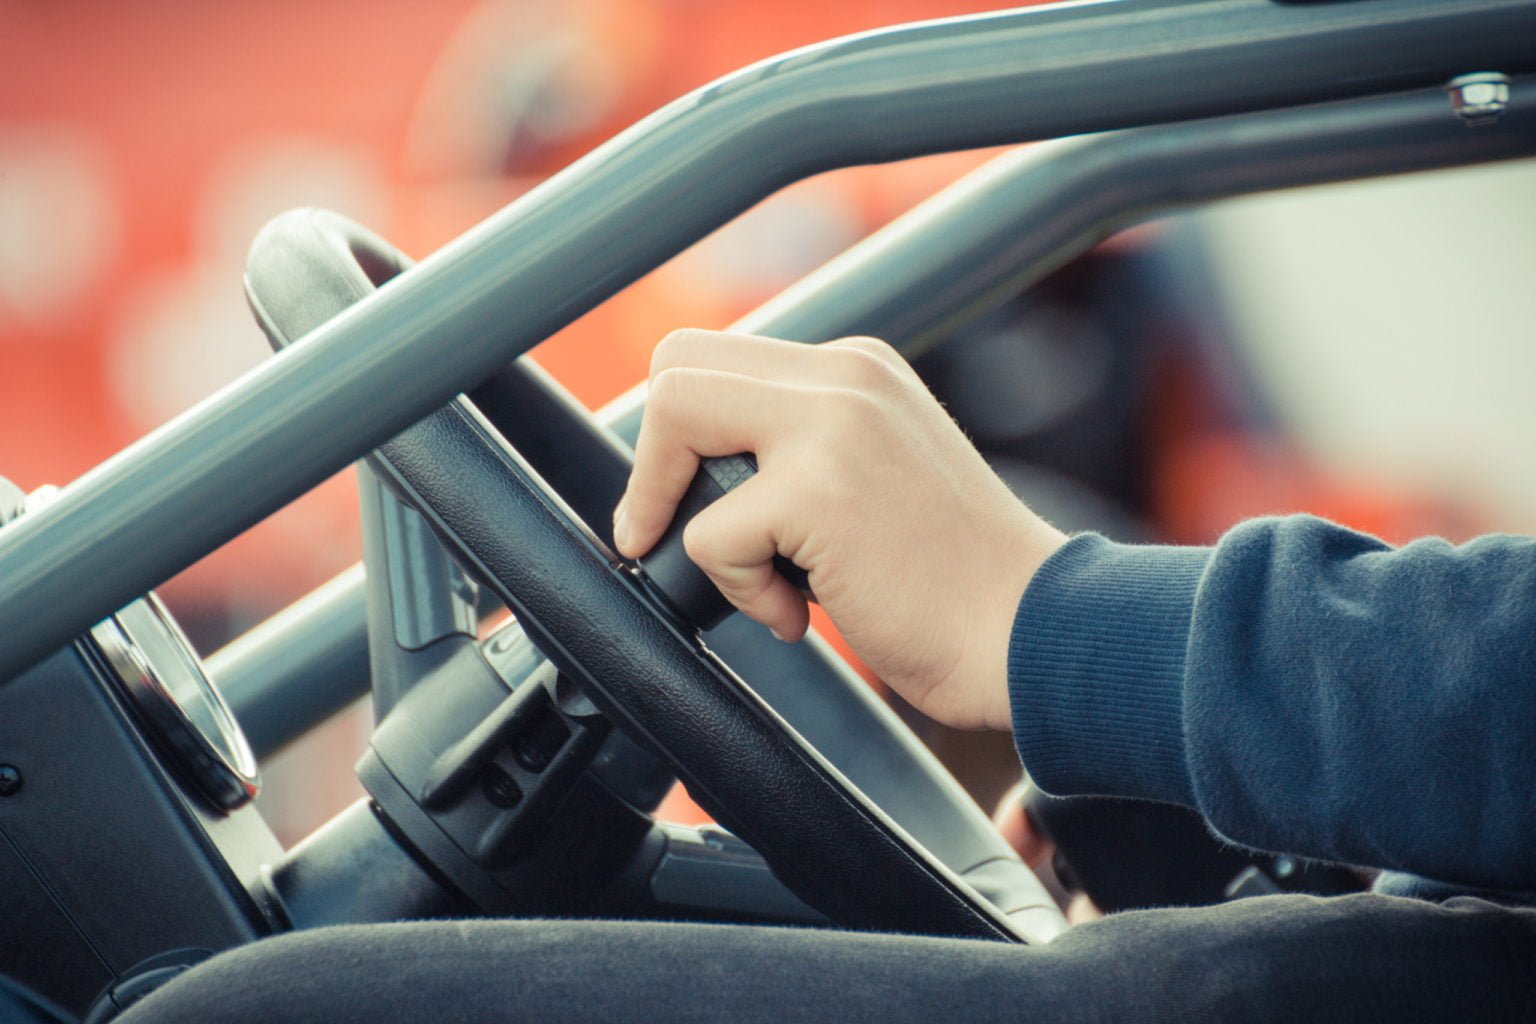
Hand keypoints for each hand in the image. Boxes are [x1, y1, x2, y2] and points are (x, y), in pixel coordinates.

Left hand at [614, 329, 1066, 730]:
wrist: (1035, 633)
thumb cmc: (955, 580)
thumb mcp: (875, 473)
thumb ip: (799, 447)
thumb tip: (688, 471)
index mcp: (856, 367)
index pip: (711, 355)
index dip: (674, 431)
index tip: (679, 500)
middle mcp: (845, 374)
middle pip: (675, 368)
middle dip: (654, 465)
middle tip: (668, 535)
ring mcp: (834, 424)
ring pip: (673, 424)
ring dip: (697, 526)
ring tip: (774, 583)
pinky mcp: (820, 490)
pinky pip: (707, 535)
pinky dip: (742, 592)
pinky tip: (804, 614)